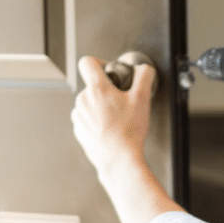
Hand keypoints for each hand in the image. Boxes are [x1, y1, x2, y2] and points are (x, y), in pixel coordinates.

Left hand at [71, 56, 155, 176]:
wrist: (119, 159)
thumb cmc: (129, 132)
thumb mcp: (142, 98)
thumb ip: (144, 76)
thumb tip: (143, 69)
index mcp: (97, 89)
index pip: (87, 62)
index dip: (99, 62)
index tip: (108, 72)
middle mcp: (83, 100)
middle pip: (92, 86)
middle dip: (105, 92)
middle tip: (120, 103)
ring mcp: (79, 116)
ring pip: (88, 103)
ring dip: (100, 108)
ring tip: (115, 119)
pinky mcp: (79, 131)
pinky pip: (86, 120)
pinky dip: (96, 122)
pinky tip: (109, 130)